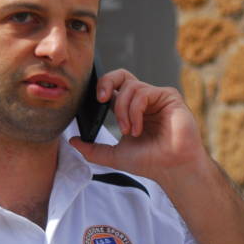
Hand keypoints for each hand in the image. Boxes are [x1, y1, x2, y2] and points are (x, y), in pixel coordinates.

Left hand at [68, 69, 206, 186]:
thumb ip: (92, 149)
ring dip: (123, 111)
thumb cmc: (149, 161)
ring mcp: (157, 96)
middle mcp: (144, 99)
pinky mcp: (169, 96)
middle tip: (100, 99)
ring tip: (129, 132)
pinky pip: (143, 93)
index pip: (113, 87)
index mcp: (131, 108)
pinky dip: (135, 111)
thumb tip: (72, 141)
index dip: (101, 88)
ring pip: (130, 87)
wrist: (171, 169)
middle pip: (121, 75)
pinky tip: (138, 128)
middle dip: (107, 81)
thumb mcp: (113, 155)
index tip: (94, 102)